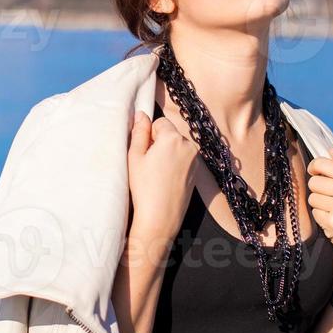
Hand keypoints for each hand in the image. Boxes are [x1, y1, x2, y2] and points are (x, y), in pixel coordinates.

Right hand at [126, 109, 198, 248]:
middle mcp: (189, 145)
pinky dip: (175, 164)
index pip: (160, 122)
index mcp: (173, 138)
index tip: (144, 152)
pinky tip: (166, 180)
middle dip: (159, 143)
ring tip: (157, 174)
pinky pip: (184, 159)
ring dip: (168, 154)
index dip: (148, 135)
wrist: (160, 218)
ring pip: (177, 147)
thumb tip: (141, 114)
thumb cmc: (144, 188)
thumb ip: (139, 132)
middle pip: (171, 134)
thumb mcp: (135, 157)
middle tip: (149, 164)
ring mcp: (195, 160)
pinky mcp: (197, 172)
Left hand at [307, 148, 332, 279]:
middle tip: (330, 199)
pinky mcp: (332, 222)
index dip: (314, 167)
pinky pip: (314, 212)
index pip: (322, 163)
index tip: (315, 173)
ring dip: (319, 204)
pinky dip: (320, 217)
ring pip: (312, 197)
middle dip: (318, 190)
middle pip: (314, 181)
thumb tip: (331, 150)